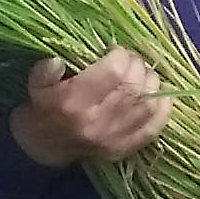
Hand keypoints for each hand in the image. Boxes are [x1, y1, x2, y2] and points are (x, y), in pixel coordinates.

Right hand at [6, 49, 169, 168]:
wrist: (44, 147)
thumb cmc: (43, 108)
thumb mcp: (36, 84)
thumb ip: (45, 70)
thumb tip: (58, 60)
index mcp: (74, 102)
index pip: (114, 72)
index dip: (120, 55)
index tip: (113, 50)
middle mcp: (97, 122)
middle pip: (134, 85)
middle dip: (137, 65)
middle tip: (129, 60)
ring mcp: (114, 138)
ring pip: (148, 103)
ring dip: (151, 82)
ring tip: (141, 73)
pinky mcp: (124, 148)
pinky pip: (154, 127)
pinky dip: (163, 108)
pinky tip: (160, 93)